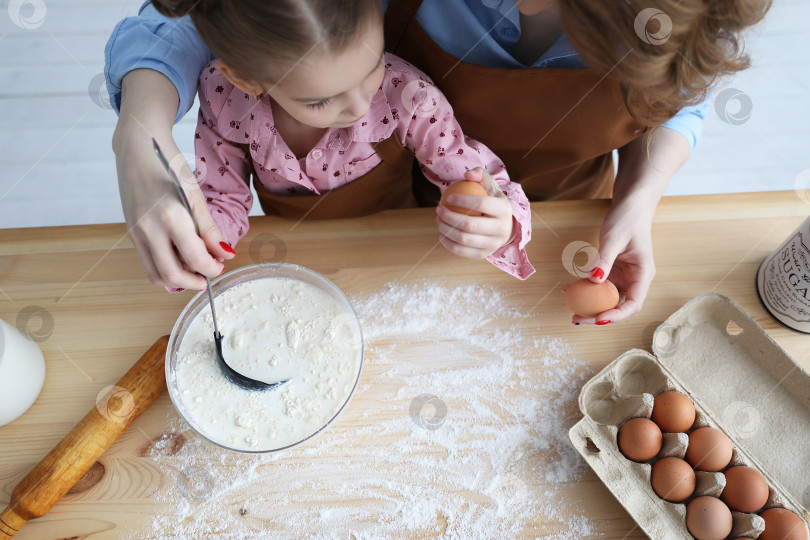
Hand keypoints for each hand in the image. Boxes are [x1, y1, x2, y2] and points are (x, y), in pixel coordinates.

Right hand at [113, 70, 234, 289]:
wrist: (139, 148)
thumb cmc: (170, 167)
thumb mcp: (196, 196)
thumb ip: (209, 229)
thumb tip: (225, 254)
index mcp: (171, 218)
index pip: (195, 259)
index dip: (212, 268)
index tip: (222, 265)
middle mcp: (149, 229)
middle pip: (172, 275)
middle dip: (194, 282)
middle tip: (209, 273)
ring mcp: (136, 233)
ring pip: (155, 274)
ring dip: (178, 279)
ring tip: (195, 268)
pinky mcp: (131, 233)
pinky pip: (147, 262)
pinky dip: (164, 268)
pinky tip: (179, 258)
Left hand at [435, 168, 514, 258]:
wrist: (504, 226)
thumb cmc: (492, 201)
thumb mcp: (489, 186)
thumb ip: (479, 174)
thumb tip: (467, 175)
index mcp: (504, 210)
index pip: (481, 204)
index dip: (461, 200)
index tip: (447, 198)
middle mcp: (502, 229)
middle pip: (470, 224)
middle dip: (449, 216)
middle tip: (439, 209)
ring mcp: (493, 244)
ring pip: (464, 239)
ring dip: (445, 229)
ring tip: (438, 219)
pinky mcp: (484, 255)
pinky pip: (462, 251)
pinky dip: (448, 243)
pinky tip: (441, 234)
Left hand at [569, 203, 655, 324]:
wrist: (630, 207)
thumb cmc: (627, 219)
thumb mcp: (613, 238)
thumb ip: (604, 260)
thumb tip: (594, 281)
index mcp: (643, 274)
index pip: (634, 304)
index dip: (617, 315)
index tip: (598, 318)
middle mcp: (635, 279)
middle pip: (619, 306)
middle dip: (599, 316)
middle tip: (577, 319)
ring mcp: (624, 277)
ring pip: (607, 299)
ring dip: (590, 306)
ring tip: (571, 310)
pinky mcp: (613, 272)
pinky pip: (599, 287)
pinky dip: (585, 290)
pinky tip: (568, 289)